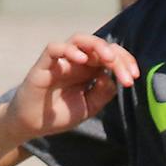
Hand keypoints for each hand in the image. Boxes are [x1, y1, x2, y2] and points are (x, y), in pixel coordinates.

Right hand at [3, 32, 140, 140]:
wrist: (32, 126)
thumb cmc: (59, 115)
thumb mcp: (89, 106)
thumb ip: (103, 92)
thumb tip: (111, 77)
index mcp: (89, 69)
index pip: (111, 56)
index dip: (126, 62)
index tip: (133, 78)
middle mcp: (76, 61)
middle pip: (99, 45)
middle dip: (117, 56)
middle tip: (126, 74)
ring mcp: (60, 61)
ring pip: (79, 39)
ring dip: (97, 45)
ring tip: (108, 59)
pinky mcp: (43, 65)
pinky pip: (54, 48)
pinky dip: (68, 50)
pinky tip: (81, 60)